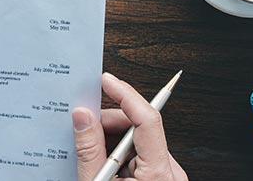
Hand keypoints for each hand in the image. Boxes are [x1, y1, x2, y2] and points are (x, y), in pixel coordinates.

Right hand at [72, 73, 187, 180]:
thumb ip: (89, 150)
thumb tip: (83, 116)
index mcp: (157, 174)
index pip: (146, 119)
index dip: (125, 95)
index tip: (108, 81)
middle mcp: (169, 172)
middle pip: (139, 129)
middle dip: (109, 126)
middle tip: (86, 130)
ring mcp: (168, 176)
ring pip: (138, 142)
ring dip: (113, 144)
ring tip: (94, 159)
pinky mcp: (162, 179)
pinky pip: (142, 156)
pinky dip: (120, 157)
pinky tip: (105, 167)